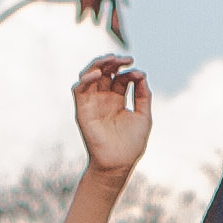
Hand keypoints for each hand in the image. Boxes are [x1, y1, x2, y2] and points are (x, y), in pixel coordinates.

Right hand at [73, 54, 152, 182]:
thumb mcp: (143, 116)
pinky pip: (79, 89)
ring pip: (89, 75)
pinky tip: (99, 74)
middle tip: (126, 58)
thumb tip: (141, 74)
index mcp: (117, 100)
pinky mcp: (82, 110)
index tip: (139, 74)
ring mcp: (92, 103)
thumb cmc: (131, 144)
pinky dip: (86, 78)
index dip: (129, 72)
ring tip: (111, 60)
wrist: (118, 163)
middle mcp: (103, 99)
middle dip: (114, 61)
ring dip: (99, 64)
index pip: (120, 77)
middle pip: (104, 72)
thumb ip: (143, 95)